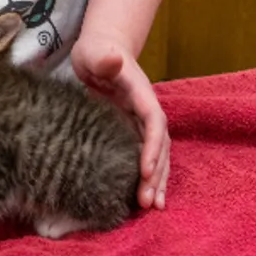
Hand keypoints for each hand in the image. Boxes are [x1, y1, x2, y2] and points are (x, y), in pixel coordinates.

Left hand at [71, 33, 168, 210]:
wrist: (103, 48)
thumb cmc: (97, 51)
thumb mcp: (96, 52)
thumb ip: (105, 58)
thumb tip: (114, 58)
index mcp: (141, 93)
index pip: (153, 121)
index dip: (151, 146)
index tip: (145, 170)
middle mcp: (147, 109)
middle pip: (159, 143)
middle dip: (157, 172)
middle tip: (148, 201)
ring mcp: (142, 120)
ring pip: (158, 153)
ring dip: (158, 179)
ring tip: (154, 207)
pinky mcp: (133, 129)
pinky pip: (146, 154)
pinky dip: (150, 175)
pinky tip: (146, 196)